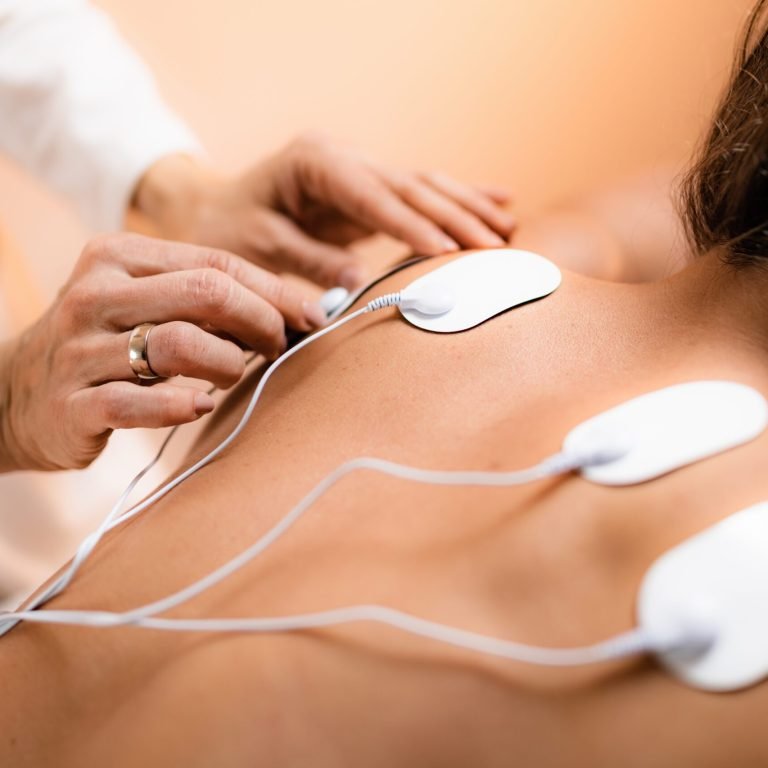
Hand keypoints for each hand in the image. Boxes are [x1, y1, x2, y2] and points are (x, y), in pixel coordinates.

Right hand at [0, 234, 325, 471]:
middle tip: (279, 346)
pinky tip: (201, 404)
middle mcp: (95, 294)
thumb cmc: (106, 344)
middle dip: (260, 321)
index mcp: (117, 256)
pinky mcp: (73, 403)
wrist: (16, 394)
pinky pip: (139, 402)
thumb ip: (204, 295)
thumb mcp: (143, 301)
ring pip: (180, 344)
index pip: (216, 262)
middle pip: (206, 294)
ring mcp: (80, 349)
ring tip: (233, 375)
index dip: (274, 290)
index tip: (311, 315)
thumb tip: (294, 307)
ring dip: (228, 363)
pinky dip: (182, 405)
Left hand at [132, 133, 514, 288]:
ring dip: (468, 206)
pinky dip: (461, 198)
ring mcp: (360, 169)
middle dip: (454, 215)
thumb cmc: (228, 227)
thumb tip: (356, 284)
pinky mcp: (371, 189)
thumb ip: (305, 261)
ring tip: (509, 228)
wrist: (214, 208)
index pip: (371, 194)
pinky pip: (422, 193)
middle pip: (409, 185)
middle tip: (493, 245)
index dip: (410, 223)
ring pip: (425, 184)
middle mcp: (343, 158)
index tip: (446, 250)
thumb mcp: (255, 245)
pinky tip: (501, 200)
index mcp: (312, 163)